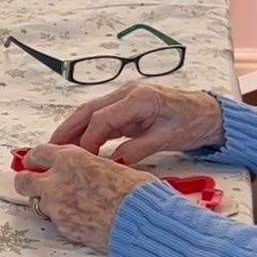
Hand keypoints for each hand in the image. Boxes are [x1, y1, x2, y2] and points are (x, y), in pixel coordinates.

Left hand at [12, 144, 157, 249]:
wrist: (141, 222)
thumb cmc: (136, 192)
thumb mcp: (112, 167)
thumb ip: (90, 167)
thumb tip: (89, 169)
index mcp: (70, 159)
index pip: (38, 153)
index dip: (35, 158)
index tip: (35, 161)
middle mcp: (57, 181)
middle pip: (23, 180)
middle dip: (26, 181)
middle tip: (33, 183)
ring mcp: (56, 207)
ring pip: (37, 202)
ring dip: (46, 202)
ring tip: (64, 204)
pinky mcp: (63, 227)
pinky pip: (55, 221)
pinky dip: (62, 219)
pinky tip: (79, 218)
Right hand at [49, 83, 225, 163]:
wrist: (207, 113)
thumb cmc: (191, 123)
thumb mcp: (168, 139)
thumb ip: (139, 148)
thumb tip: (114, 162)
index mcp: (138, 98)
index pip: (102, 118)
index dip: (87, 140)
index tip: (79, 159)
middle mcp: (127, 93)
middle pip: (88, 110)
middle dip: (67, 129)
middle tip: (49, 148)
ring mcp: (124, 98)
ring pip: (90, 113)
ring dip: (72, 129)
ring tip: (55, 148)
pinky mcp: (125, 107)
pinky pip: (100, 118)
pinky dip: (86, 130)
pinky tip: (76, 144)